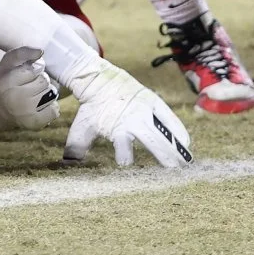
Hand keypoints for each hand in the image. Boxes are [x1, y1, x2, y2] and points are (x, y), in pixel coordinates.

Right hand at [0, 47, 59, 131]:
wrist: (0, 108)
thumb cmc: (7, 81)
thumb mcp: (9, 63)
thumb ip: (23, 53)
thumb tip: (41, 51)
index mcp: (7, 81)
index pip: (34, 69)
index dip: (36, 69)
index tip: (30, 72)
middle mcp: (15, 97)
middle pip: (45, 81)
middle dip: (41, 80)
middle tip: (31, 84)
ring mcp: (25, 112)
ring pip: (52, 94)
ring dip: (47, 93)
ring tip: (34, 95)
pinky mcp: (34, 123)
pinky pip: (55, 110)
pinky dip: (51, 107)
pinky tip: (39, 106)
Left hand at [64, 59, 192, 167]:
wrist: (100, 80)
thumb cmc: (93, 109)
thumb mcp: (83, 126)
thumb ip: (77, 146)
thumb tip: (67, 164)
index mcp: (116, 128)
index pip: (124, 148)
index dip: (126, 157)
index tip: (131, 166)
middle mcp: (134, 120)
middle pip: (153, 142)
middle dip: (164, 158)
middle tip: (173, 174)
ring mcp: (146, 110)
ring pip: (165, 132)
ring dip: (176, 148)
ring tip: (186, 164)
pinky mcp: (154, 102)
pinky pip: (171, 118)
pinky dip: (179, 131)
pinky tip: (186, 144)